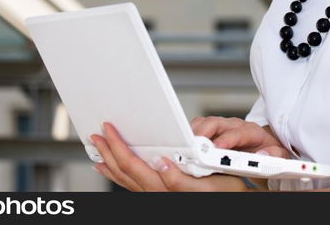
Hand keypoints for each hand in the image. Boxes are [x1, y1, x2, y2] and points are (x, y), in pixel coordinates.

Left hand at [90, 122, 248, 191]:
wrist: (232, 199)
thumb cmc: (225, 191)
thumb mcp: (209, 184)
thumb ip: (181, 179)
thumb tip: (163, 164)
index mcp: (165, 189)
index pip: (133, 166)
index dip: (118, 147)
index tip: (110, 130)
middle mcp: (156, 194)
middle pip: (123, 172)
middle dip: (108, 151)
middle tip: (97, 133)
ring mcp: (154, 195)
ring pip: (123, 179)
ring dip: (108, 161)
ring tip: (97, 147)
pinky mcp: (156, 193)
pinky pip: (129, 183)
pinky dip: (115, 173)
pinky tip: (109, 166)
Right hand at [190, 116, 288, 157]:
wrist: (266, 143)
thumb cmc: (269, 149)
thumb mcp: (278, 153)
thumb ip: (273, 154)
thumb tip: (262, 155)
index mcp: (250, 131)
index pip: (237, 133)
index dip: (226, 140)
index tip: (217, 148)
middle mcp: (234, 125)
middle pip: (215, 123)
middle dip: (203, 133)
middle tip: (194, 147)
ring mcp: (222, 126)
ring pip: (204, 123)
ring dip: (194, 132)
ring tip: (187, 145)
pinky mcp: (213, 129)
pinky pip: (198, 127)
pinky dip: (191, 134)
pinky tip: (187, 144)